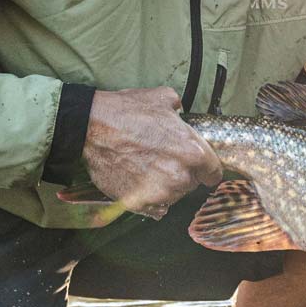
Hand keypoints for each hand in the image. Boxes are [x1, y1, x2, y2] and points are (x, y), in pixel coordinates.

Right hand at [78, 86, 222, 218]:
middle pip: (192, 184)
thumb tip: (180, 112)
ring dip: (165, 186)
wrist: (91, 128)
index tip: (199, 168)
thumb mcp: (162, 98)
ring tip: (146, 168)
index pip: (213, 173)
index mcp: (192, 152)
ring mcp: (159, 192)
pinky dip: (149, 198)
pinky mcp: (139, 203)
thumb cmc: (127, 112)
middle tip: (163, 160)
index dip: (206, 169)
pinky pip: (154, 208)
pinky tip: (138, 181)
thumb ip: (179, 109)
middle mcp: (180, 176)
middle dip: (182, 174)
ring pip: (173, 196)